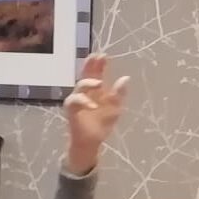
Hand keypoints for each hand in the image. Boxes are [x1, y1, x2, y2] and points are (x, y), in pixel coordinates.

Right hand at [64, 53, 129, 172]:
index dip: (99, 64)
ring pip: (79, 85)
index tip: (104, 56)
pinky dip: (83, 101)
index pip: (96, 73)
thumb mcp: (115, 108)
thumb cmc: (102, 124)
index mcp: (95, 90)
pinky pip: (74, 101)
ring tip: (99, 83)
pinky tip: (93, 106)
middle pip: (85, 74)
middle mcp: (85, 92)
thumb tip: (126, 78)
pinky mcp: (71, 109)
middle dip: (89, 65)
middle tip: (96, 57)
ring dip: (88, 82)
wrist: (92, 142)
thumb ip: (119, 94)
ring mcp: (77, 99)